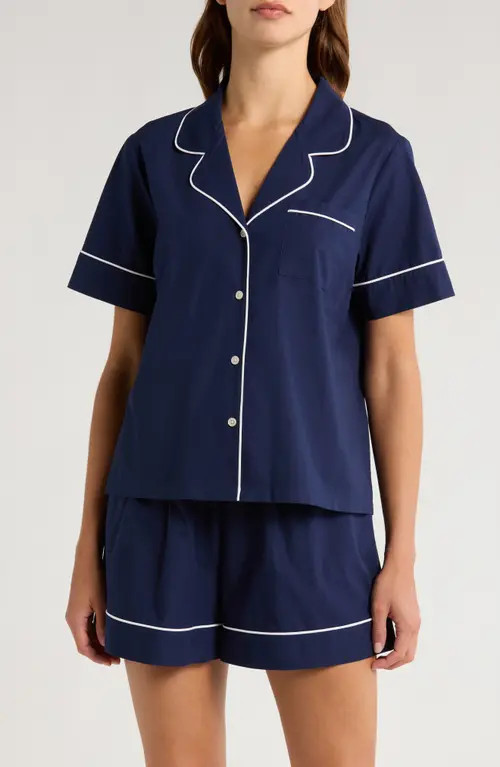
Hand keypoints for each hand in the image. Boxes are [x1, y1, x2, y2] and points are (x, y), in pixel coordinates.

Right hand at [65, 541, 119, 665]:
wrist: (87, 557)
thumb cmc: (94, 578)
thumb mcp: (102, 603)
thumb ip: (103, 625)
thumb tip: (105, 645)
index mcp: (75, 620)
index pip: (83, 647)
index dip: (97, 657)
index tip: (112, 662)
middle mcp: (73, 617)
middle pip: (84, 642)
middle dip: (100, 652)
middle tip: (117, 658)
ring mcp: (77, 610)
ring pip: (87, 633)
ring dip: (99, 642)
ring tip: (116, 647)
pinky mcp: (81, 604)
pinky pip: (88, 624)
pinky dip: (98, 631)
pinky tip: (111, 632)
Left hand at [370, 559, 420, 670]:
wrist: (400, 567)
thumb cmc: (387, 584)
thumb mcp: (378, 608)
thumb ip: (379, 630)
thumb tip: (378, 650)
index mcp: (408, 626)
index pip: (400, 654)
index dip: (387, 663)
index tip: (373, 663)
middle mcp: (415, 626)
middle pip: (408, 655)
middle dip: (394, 663)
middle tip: (377, 662)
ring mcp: (416, 621)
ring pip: (411, 647)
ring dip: (398, 655)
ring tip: (381, 654)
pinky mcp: (414, 616)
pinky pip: (410, 638)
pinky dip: (401, 645)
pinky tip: (388, 640)